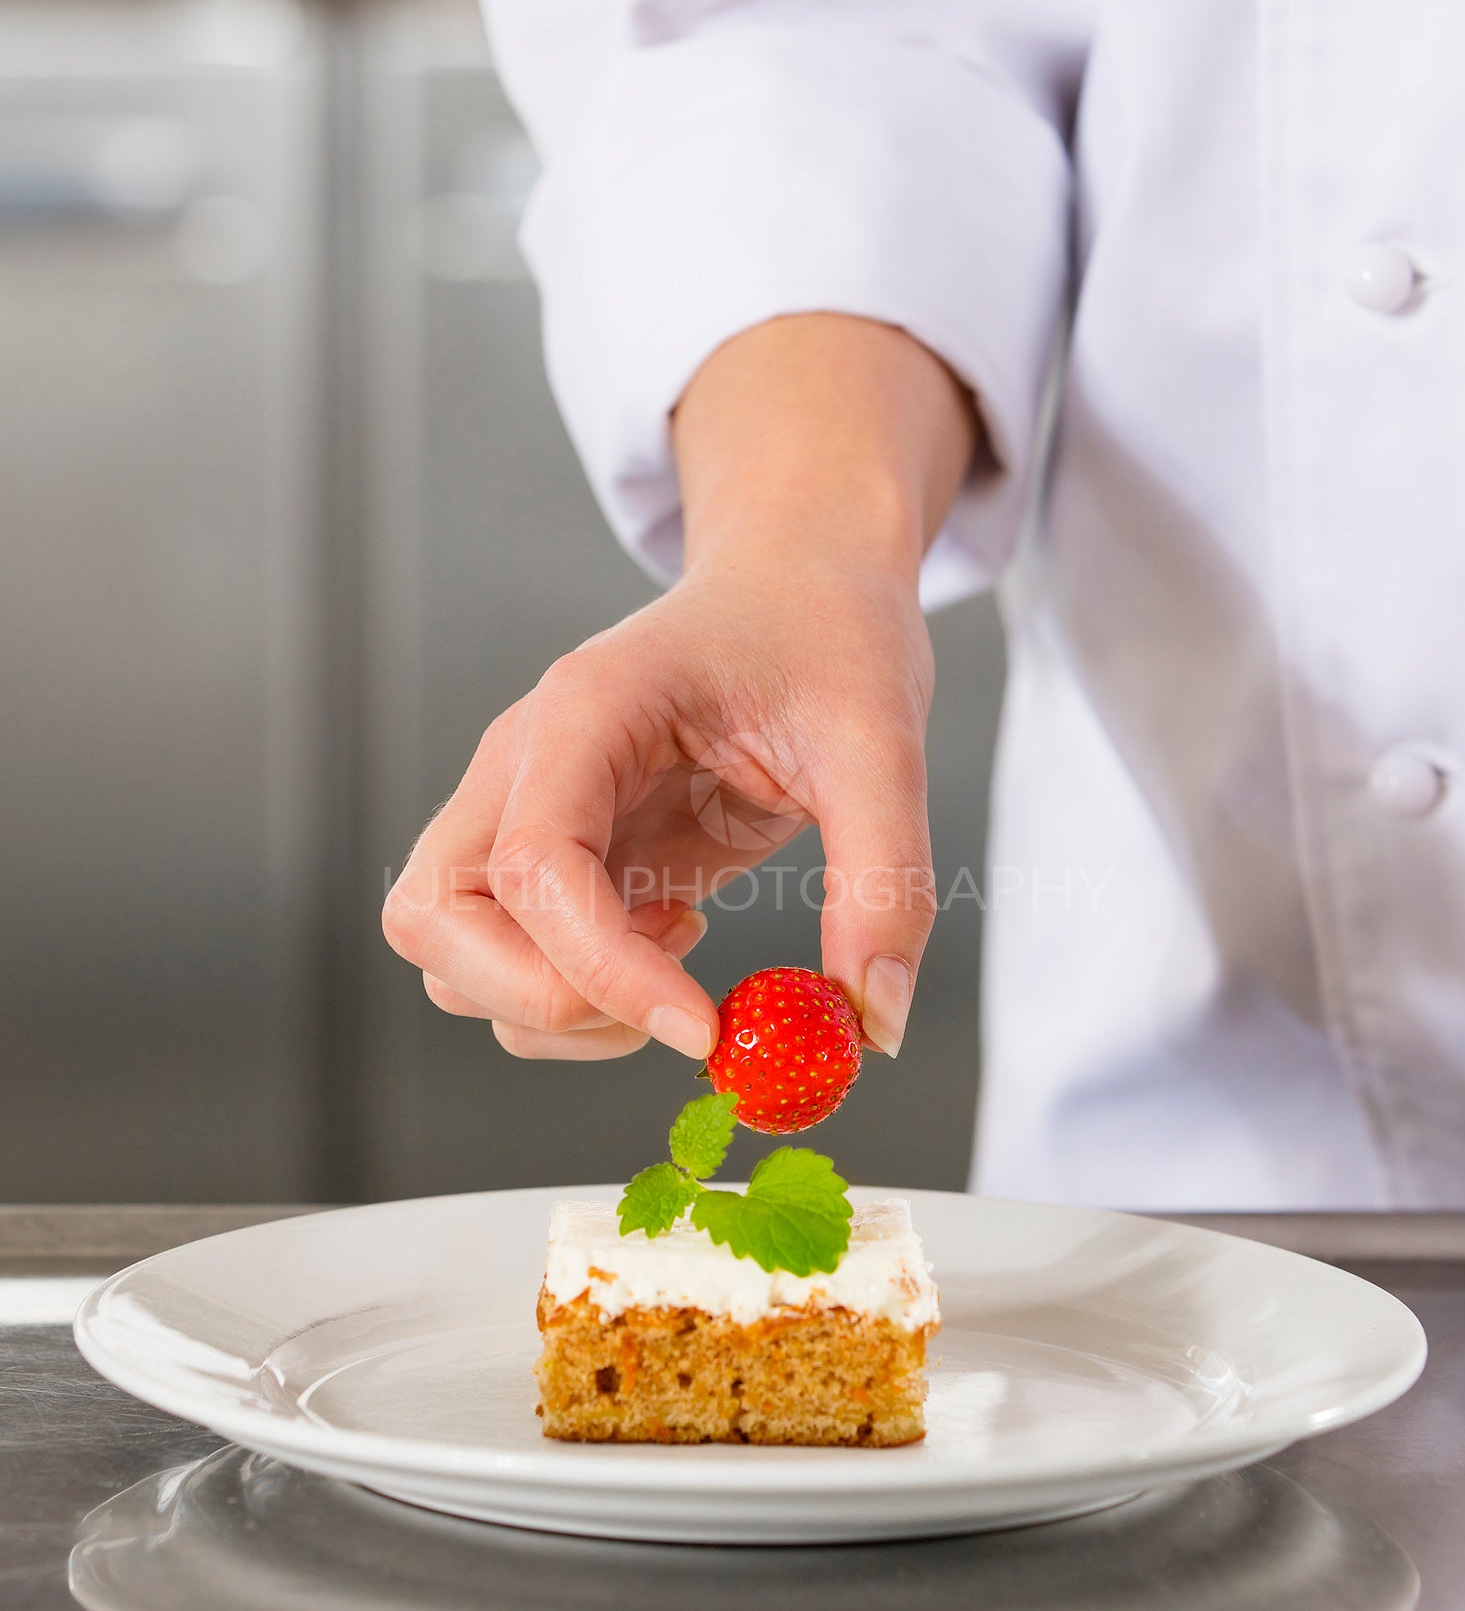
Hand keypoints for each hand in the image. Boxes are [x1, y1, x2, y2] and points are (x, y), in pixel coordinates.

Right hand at [382, 314, 976, 1063]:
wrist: (800, 583)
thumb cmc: (826, 636)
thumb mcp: (882, 743)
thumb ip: (885, 879)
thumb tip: (875, 1025)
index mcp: (586, 709)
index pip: (532, 863)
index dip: (601, 968)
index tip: (703, 1027)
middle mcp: (522, 762)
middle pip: (433, 917)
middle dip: (543, 998)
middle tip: (676, 1008)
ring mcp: (518, 810)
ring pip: (448, 954)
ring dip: (551, 1007)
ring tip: (679, 961)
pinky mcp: (548, 855)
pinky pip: (509, 961)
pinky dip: (574, 995)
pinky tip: (671, 940)